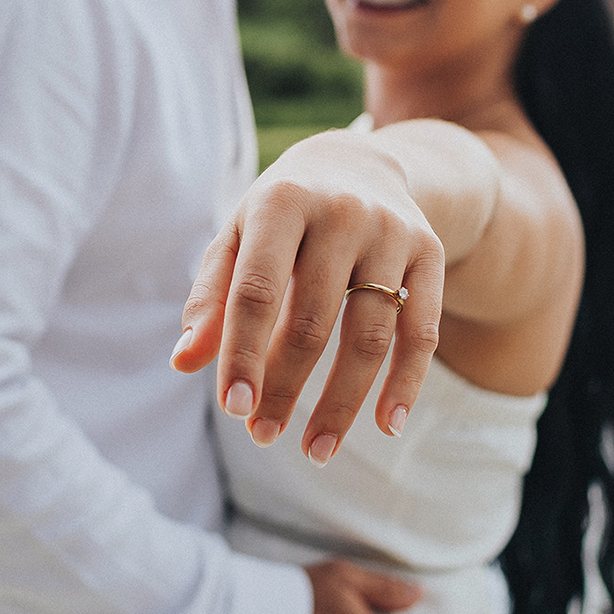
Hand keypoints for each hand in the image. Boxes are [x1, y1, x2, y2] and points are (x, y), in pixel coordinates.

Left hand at [172, 129, 443, 460]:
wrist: (359, 163)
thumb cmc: (281, 215)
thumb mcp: (238, 237)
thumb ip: (210, 297)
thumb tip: (183, 363)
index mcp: (281, 202)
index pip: (256, 290)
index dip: (242, 353)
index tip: (233, 409)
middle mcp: (341, 212)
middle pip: (312, 320)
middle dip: (286, 387)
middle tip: (263, 435)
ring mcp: (391, 232)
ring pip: (369, 335)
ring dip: (342, 402)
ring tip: (316, 450)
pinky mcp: (430, 253)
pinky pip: (422, 331)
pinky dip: (406, 383)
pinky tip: (386, 426)